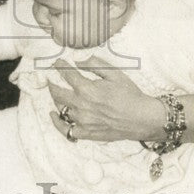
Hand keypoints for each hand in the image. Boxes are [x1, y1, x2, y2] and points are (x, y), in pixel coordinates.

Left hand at [47, 55, 163, 142]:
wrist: (142, 118)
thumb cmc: (130, 94)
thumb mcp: (114, 73)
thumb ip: (94, 64)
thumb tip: (78, 60)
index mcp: (87, 89)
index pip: (66, 74)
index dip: (60, 66)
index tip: (57, 62)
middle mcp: (81, 106)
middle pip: (57, 92)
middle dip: (52, 82)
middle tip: (50, 77)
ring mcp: (82, 121)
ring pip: (60, 108)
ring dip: (56, 99)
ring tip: (57, 92)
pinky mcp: (86, 133)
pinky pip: (65, 130)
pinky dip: (57, 122)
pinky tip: (53, 115)